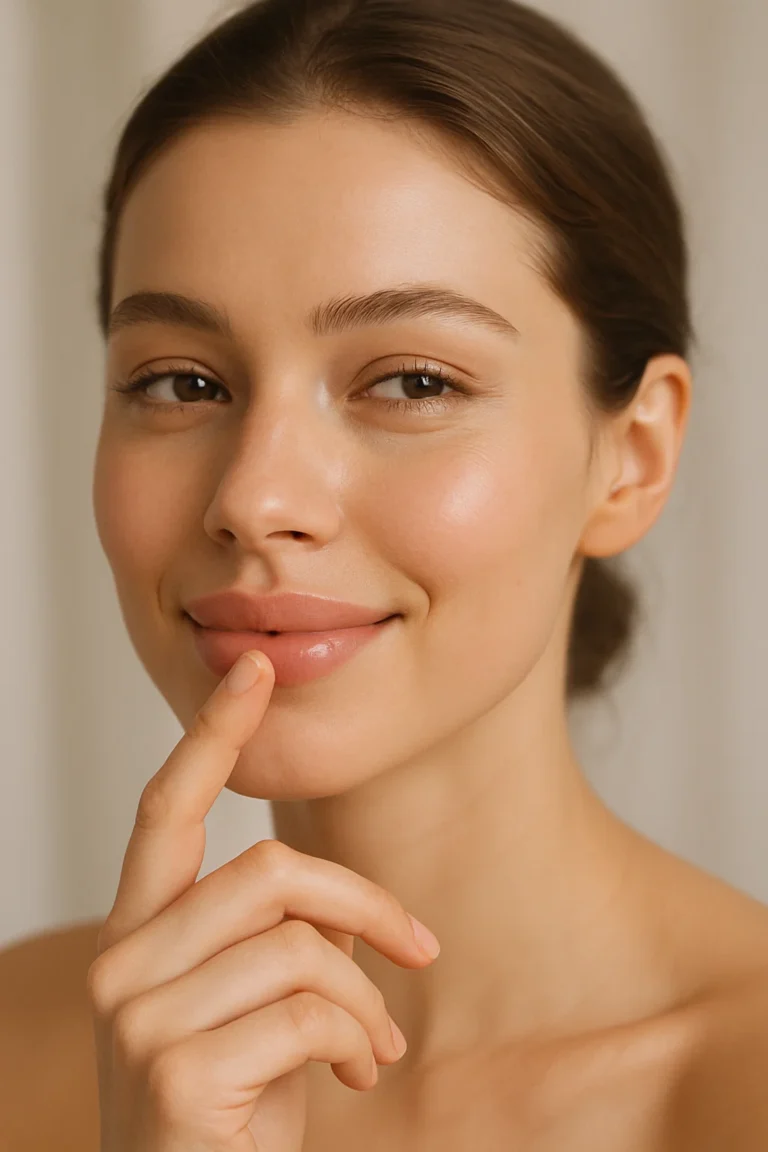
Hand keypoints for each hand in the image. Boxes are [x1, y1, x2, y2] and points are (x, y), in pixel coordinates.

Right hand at [87, 650, 439, 1151]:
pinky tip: (358, 1078)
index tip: (255, 669)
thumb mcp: (257, 1013)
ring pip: (299, 943)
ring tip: (376, 1045)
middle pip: (267, 870)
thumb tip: (347, 908)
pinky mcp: (179, 1076)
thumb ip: (281, 940)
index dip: (212, 735)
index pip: (166, 812)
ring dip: (365, 995)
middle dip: (364, 901)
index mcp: (137, 937)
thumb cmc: (234, 1119)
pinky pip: (310, 1010)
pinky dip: (357, 1037)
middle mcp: (119, 966)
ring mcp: (139, 1021)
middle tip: (419, 949)